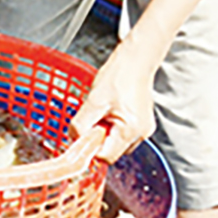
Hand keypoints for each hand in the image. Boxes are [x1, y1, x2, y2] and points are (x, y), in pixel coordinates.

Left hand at [71, 40, 157, 161]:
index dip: (90, 148)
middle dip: (98, 139)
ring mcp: (144, 128)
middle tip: (94, 117)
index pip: (106, 156)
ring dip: (105, 132)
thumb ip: (81, 123)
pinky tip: (110, 110)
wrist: (135, 61)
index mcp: (131, 130)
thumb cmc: (118, 77)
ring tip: (103, 111)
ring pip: (117, 142)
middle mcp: (141, 134)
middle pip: (112, 151)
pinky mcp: (142, 122)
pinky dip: (113, 126)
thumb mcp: (93, 101)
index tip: (82, 134)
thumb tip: (73, 138)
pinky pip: (123, 132)